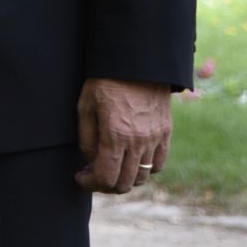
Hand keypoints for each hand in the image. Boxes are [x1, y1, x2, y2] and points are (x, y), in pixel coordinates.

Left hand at [75, 77, 173, 194]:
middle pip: (124, 183)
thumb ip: (86, 138)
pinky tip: (131, 159)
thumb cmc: (105, 81)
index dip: (89, 184)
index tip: (80, 177)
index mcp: (115, 136)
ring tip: (111, 166)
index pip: (105, 177)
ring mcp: (155, 139)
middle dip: (105, 185)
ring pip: (142, 177)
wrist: (138, 62)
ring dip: (124, 178)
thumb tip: (90, 161)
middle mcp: (138, 142)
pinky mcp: (166, 133)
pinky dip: (144, 169)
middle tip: (93, 174)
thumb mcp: (85, 106)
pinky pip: (158, 164)